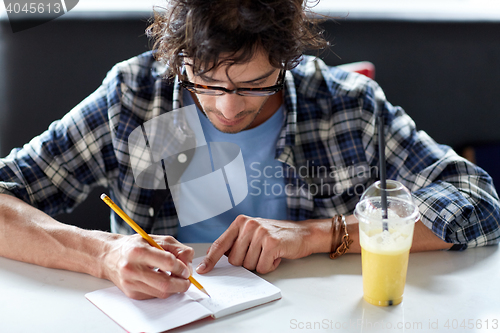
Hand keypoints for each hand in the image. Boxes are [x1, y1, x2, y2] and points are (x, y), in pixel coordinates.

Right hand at [102, 234, 193, 299]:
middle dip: (182, 284)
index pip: (168, 263)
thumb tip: (188, 264)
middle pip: (165, 283)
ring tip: (175, 279)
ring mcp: (130, 283)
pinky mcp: (131, 293)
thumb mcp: (155, 239)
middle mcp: (132, 268)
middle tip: (186, 280)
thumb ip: (175, 248)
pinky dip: (162, 290)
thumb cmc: (134, 246)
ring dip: (174, 288)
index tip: (186, 269)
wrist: (109, 256)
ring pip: (161, 293)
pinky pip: (154, 296)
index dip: (182, 267)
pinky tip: (161, 281)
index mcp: (139, 251)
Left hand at [196, 215, 319, 274]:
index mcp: (240, 222)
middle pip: (235, 260)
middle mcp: (249, 225)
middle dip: (247, 262)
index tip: (202, 270)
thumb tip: (217, 258)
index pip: (221, 243)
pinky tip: (276, 255)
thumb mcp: (252, 233)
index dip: (210, 259)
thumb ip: (236, 242)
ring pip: (248, 265)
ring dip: (259, 264)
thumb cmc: (276, 235)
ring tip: (269, 253)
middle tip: (260, 253)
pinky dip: (269, 266)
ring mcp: (260, 233)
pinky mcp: (272, 243)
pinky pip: (262, 267)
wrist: (302, 233)